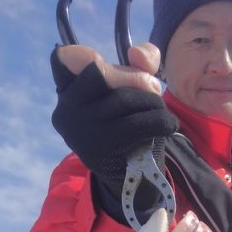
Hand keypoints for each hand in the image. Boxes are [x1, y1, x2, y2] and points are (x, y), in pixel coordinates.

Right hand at [50, 43, 177, 216]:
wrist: (132, 178)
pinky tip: (168, 125)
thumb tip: (139, 54)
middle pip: (101, 72)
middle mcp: (65, 111)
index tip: (103, 64)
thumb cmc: (130, 125)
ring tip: (161, 113)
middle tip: (153, 91)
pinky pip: (137, 124)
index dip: (85, 55)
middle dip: (134, 78)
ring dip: (153, 103)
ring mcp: (80, 132)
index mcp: (67, 92)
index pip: (63, 59)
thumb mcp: (133, 87)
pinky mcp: (99, 151)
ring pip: (124, 99)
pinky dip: (161, 121)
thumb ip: (140, 62)